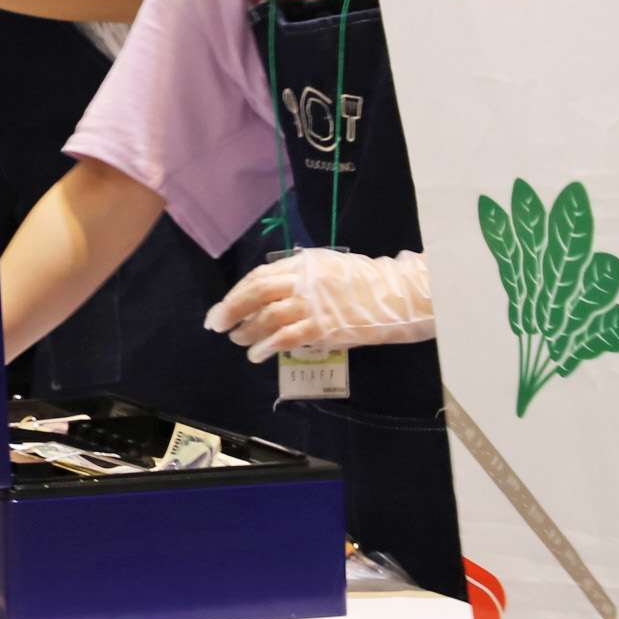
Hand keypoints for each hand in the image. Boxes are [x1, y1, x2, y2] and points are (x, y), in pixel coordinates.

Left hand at [204, 248, 434, 359]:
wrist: (401, 296)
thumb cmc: (366, 283)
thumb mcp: (329, 268)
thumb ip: (298, 276)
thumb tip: (268, 292)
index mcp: (303, 264)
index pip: (259, 277)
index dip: (236, 293)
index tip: (223, 307)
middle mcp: (304, 281)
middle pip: (256, 293)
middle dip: (230, 309)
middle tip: (217, 324)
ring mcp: (315, 304)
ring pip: (267, 317)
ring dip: (247, 331)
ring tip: (239, 340)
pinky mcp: (326, 327)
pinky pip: (287, 337)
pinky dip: (267, 346)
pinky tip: (257, 354)